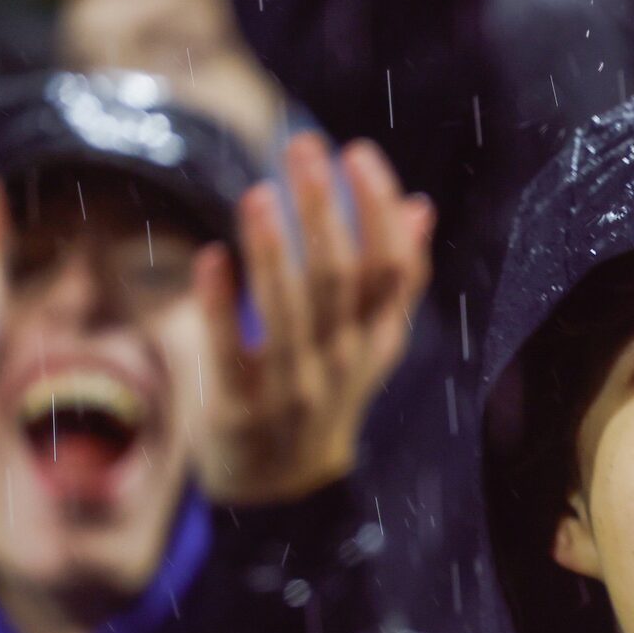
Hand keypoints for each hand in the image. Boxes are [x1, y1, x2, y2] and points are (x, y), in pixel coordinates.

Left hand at [190, 133, 433, 505]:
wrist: (280, 487)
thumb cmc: (322, 389)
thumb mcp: (369, 340)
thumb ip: (394, 280)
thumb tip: (422, 205)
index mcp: (375, 340)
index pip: (392, 270)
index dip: (379, 211)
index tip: (357, 152)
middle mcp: (341, 363)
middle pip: (340, 281)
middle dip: (324, 210)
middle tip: (303, 145)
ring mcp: (292, 388)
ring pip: (290, 314)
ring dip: (274, 253)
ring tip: (259, 193)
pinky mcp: (240, 408)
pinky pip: (228, 354)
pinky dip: (219, 307)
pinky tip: (211, 259)